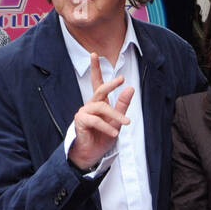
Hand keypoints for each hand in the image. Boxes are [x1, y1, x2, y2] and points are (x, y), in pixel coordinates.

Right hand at [68, 53, 133, 170]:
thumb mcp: (116, 121)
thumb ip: (122, 106)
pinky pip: (95, 120)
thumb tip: (130, 88)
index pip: (97, 83)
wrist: (90, 155)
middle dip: (110, 83)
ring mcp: (84, 112)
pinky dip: (106, 126)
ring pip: (102, 107)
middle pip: (99, 89)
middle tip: (120, 79)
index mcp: (99, 103)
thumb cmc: (101, 138)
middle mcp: (90, 105)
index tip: (94, 54)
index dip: (96, 69)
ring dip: (115, 115)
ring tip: (125, 123)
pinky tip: (114, 134)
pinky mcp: (80, 121)